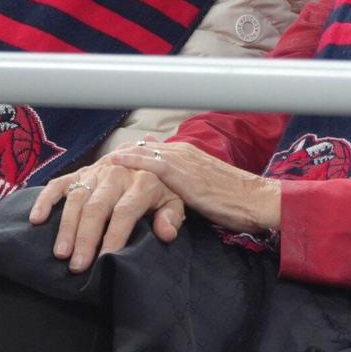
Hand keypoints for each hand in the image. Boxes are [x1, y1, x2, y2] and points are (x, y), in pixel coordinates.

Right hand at [31, 154, 184, 272]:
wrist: (146, 157)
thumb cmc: (160, 189)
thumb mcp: (175, 200)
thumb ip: (171, 216)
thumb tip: (166, 233)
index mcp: (142, 181)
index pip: (125, 210)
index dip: (115, 235)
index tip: (106, 259)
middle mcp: (116, 173)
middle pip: (97, 206)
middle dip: (86, 237)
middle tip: (77, 265)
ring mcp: (95, 172)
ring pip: (76, 198)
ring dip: (66, 226)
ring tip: (61, 253)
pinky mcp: (79, 173)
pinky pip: (58, 184)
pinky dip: (45, 200)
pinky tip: (36, 220)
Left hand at [108, 140, 280, 238]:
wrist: (257, 200)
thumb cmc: (234, 200)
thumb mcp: (202, 190)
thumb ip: (182, 188)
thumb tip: (164, 195)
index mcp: (185, 155)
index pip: (148, 152)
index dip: (125, 158)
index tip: (104, 166)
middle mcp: (181, 152)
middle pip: (139, 151)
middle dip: (116, 159)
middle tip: (93, 165)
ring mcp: (183, 160)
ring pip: (141, 154)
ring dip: (118, 161)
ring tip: (94, 165)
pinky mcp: (186, 173)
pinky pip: (154, 164)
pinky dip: (132, 161)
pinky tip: (114, 162)